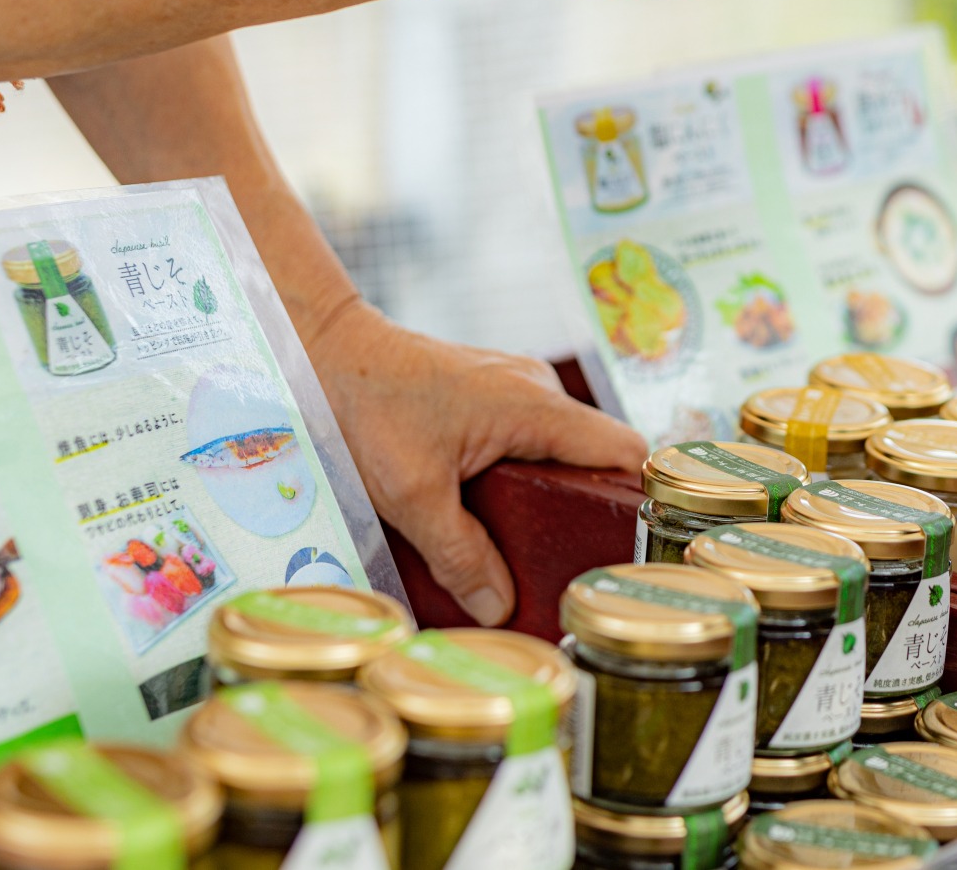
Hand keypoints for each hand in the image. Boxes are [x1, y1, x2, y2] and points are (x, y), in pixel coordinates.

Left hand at [304, 298, 646, 624]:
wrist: (324, 348)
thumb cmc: (366, 408)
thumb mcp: (412, 496)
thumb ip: (460, 556)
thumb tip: (500, 608)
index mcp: (536, 407)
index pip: (624, 450)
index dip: (633, 497)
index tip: (620, 547)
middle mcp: (537, 389)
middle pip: (593, 458)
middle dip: (581, 510)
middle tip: (563, 564)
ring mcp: (516, 386)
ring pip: (558, 449)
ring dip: (545, 494)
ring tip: (521, 545)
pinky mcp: (492, 390)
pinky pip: (529, 437)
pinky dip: (520, 474)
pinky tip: (488, 509)